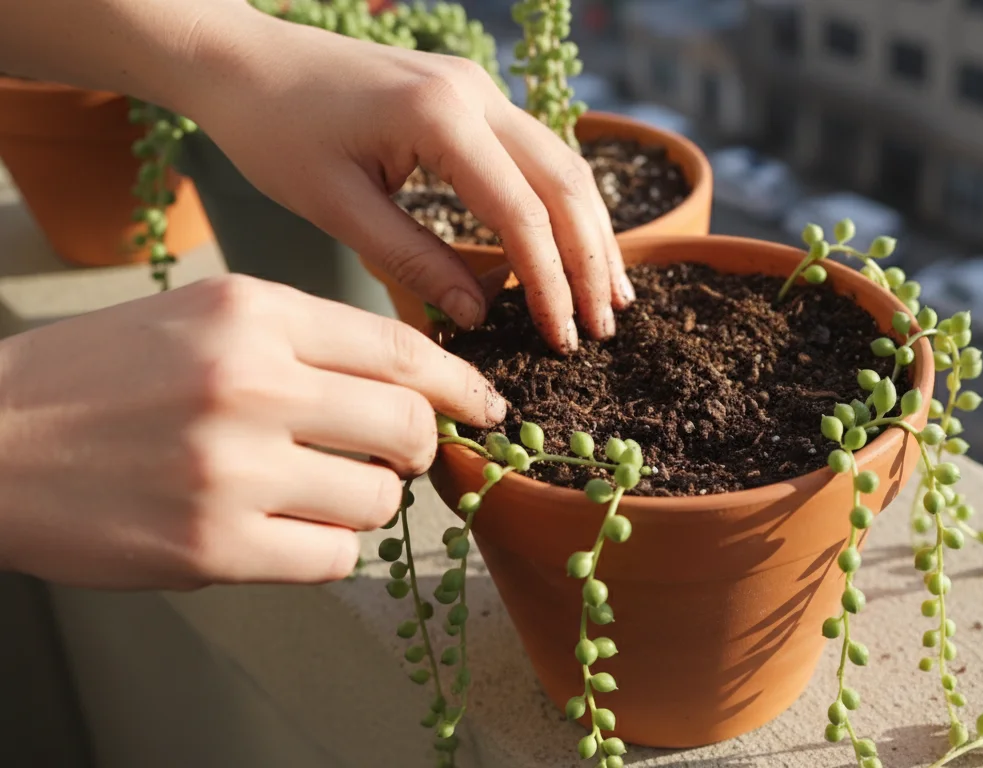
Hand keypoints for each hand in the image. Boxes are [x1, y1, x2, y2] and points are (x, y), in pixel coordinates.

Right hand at [0, 275, 505, 589]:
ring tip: (318, 490)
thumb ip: (305, 340)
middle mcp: (250, 383)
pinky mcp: (212, 547)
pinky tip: (286, 530)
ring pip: (378, 499)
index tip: (486, 402)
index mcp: (252, 313)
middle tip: (403, 456)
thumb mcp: (202, 317)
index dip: (460, 381)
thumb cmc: (100, 376)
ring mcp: (231, 469)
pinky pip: (332, 558)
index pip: (400, 349)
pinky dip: (326, 548)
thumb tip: (410, 381)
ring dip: (368, 501)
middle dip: (423, 446)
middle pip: (408, 424)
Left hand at [182, 6, 633, 352]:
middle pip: (564, 183)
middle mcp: (476, 92)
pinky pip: (537, 152)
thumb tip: (479, 315)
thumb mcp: (335, 207)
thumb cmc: (273, 132)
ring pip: (563, 162)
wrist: (242, 59)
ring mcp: (479, 87)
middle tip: (606, 325)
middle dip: (591, 259)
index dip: (550, 283)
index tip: (562, 339)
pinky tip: (572, 243)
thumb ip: (413, 261)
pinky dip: (562, 203)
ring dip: (590, 229)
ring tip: (609, 293)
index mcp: (440, 118)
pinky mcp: (471, 94)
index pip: (521, 213)